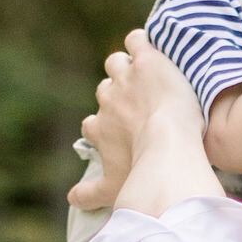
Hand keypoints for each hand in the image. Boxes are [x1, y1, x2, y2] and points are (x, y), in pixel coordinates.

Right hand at [71, 31, 192, 206]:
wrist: (170, 144)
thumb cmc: (142, 171)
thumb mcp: (113, 189)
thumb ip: (89, 194)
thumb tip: (71, 200)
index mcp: (98, 128)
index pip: (92, 124)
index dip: (103, 126)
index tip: (118, 133)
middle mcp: (106, 99)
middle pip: (105, 91)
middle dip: (118, 96)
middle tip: (140, 105)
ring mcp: (126, 77)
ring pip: (117, 63)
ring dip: (127, 66)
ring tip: (144, 73)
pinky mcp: (147, 59)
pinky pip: (138, 41)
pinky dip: (144, 42)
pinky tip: (154, 48)